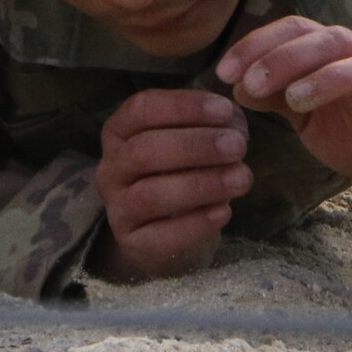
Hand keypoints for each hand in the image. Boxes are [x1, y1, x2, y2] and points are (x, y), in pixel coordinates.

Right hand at [90, 89, 251, 282]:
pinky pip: (161, 236)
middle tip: (237, 146)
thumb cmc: (183, 172)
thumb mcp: (195, 140)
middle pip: (144, 150)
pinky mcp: (133, 243)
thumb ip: (213, 125)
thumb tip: (234, 122)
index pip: (142, 109)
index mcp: (120, 131)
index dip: (183, 107)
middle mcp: (111, 167)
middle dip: (195, 146)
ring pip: (151, 195)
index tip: (224, 110)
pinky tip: (224, 211)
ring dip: (201, 184)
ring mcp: (118, 208)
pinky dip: (196, 223)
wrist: (171, 232)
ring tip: (240, 178)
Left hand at [215, 17, 351, 210]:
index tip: (223, 71)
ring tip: (295, 98)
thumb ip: (275, 96)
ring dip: (330, 77)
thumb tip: (236, 85)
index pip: (297, 31)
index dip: (258, 45)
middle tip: (251, 84)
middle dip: (286, 58)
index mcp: (335, 56)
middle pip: (330, 41)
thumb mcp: (306, 117)